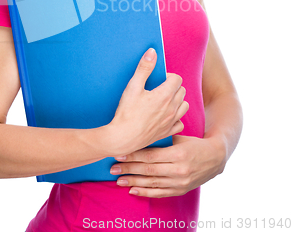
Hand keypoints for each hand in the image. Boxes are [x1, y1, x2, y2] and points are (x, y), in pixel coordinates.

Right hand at [106, 48, 188, 156]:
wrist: (123, 138)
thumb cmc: (126, 112)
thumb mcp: (133, 86)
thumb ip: (144, 67)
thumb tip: (152, 52)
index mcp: (164, 95)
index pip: (177, 79)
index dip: (168, 76)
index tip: (158, 79)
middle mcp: (172, 108)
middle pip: (182, 91)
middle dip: (173, 86)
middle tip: (159, 88)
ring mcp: (171, 121)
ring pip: (184, 106)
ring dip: (177, 100)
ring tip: (164, 100)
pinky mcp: (167, 132)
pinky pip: (180, 123)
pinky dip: (176, 117)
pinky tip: (165, 116)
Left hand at [109, 135, 226, 197]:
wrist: (215, 158)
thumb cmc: (193, 143)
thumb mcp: (180, 136)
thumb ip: (162, 137)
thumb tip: (140, 133)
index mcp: (178, 153)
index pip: (151, 155)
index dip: (134, 155)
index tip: (119, 153)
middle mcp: (179, 170)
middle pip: (148, 170)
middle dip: (129, 169)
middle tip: (113, 168)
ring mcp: (180, 182)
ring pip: (152, 183)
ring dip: (133, 182)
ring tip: (118, 180)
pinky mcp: (180, 190)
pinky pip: (160, 193)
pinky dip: (145, 193)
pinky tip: (132, 191)